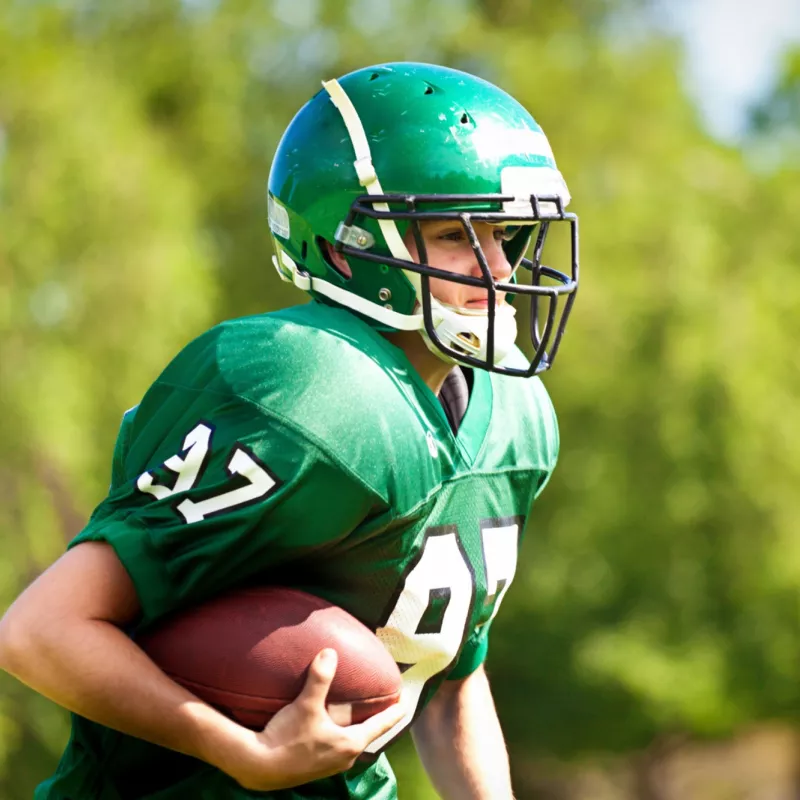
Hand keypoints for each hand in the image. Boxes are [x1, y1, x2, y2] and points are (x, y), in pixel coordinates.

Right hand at [229, 648, 404, 791]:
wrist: (258, 767)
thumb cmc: (286, 738)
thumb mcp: (306, 705)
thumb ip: (320, 678)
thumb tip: (330, 652)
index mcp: (350, 744)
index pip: (381, 725)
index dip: (395, 712)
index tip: (407, 702)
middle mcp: (345, 757)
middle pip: (370, 735)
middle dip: (379, 719)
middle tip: (387, 703)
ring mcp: (330, 765)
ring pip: (354, 742)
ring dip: (360, 728)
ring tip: (363, 713)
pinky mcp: (316, 767)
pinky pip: (339, 747)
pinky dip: (345, 734)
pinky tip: (336, 726)